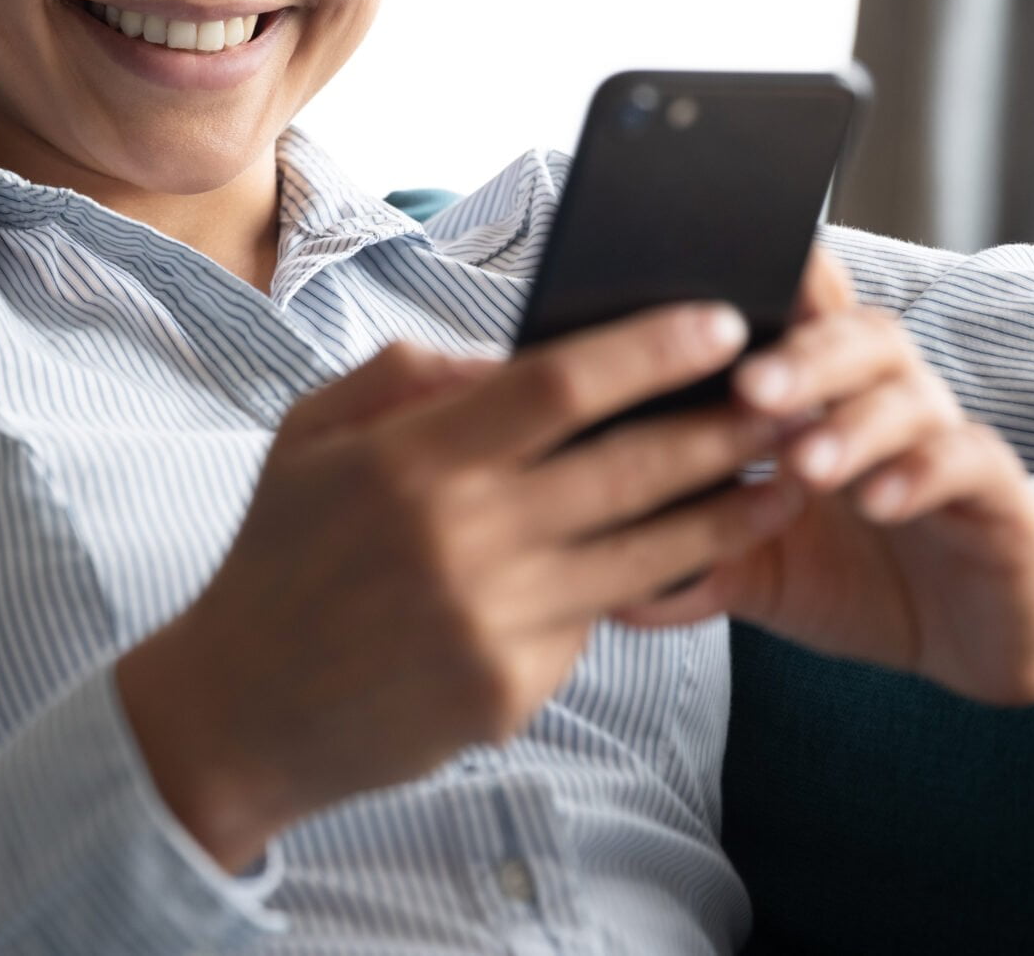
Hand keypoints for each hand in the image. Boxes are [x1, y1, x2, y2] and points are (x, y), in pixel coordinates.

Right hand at [116, 305, 805, 870]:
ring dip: (726, 516)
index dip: (649, 350)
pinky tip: (664, 564)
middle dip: (726, 428)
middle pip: (629, 469)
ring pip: (644, 556)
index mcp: (411, 462)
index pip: (558, 386)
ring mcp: (493, 623)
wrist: (238, 712)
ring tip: (783, 482)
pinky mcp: (511, 691)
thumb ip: (401, 379)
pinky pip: (591, 625)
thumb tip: (499, 358)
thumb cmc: (278, 557)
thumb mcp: (308, 438)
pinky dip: (625, 591)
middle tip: (794, 397)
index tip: (720, 321)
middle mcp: (463, 541)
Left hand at [611, 249, 1033, 707]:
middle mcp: (886, 396)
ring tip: (803, 461)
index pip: (795, 313)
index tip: (700, 278)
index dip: (762, 280)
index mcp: (821, 394)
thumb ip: (694, 558)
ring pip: (907, 395)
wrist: (979, 638)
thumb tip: (604, 588)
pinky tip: (878, 501)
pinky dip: (920, 474)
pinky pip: (966, 461)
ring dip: (850, 422)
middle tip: (744, 386)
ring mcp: (946, 438)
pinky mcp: (999, 495)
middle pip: (851, 335)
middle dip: (797, 354)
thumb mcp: (760, 571)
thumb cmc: (857, 578)